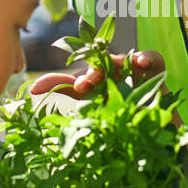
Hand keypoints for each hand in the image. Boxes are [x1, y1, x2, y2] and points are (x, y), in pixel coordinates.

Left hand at [30, 49, 165, 99]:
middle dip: (96, 70)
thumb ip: (64, 89)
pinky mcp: (155, 68)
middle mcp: (115, 67)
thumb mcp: (90, 102)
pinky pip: (153, 58)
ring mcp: (135, 67)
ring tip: (112, 70)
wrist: (151, 131)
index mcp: (98, 74)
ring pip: (124, 58)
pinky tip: (141, 63)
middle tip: (87, 84)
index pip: (87, 69)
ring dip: (116, 62)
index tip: (79, 87)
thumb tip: (32, 86)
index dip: (82, 75)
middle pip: (104, 61)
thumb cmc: (117, 112)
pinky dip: (148, 57)